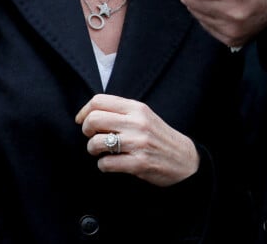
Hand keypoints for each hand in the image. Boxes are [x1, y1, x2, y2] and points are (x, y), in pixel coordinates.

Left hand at [75, 94, 198, 186]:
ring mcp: (138, 143)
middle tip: (90, 136)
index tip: (81, 120)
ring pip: (97, 142)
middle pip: (94, 119)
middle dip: (86, 130)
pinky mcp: (139, 163)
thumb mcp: (143, 116)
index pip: (99, 100)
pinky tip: (108, 164)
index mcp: (136, 107)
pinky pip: (107, 163)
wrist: (185, 160)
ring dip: (92, 149)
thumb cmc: (159, 136)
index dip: (84, 111)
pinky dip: (102, 165)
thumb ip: (121, 111)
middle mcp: (137, 122)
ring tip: (98, 151)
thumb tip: (90, 112)